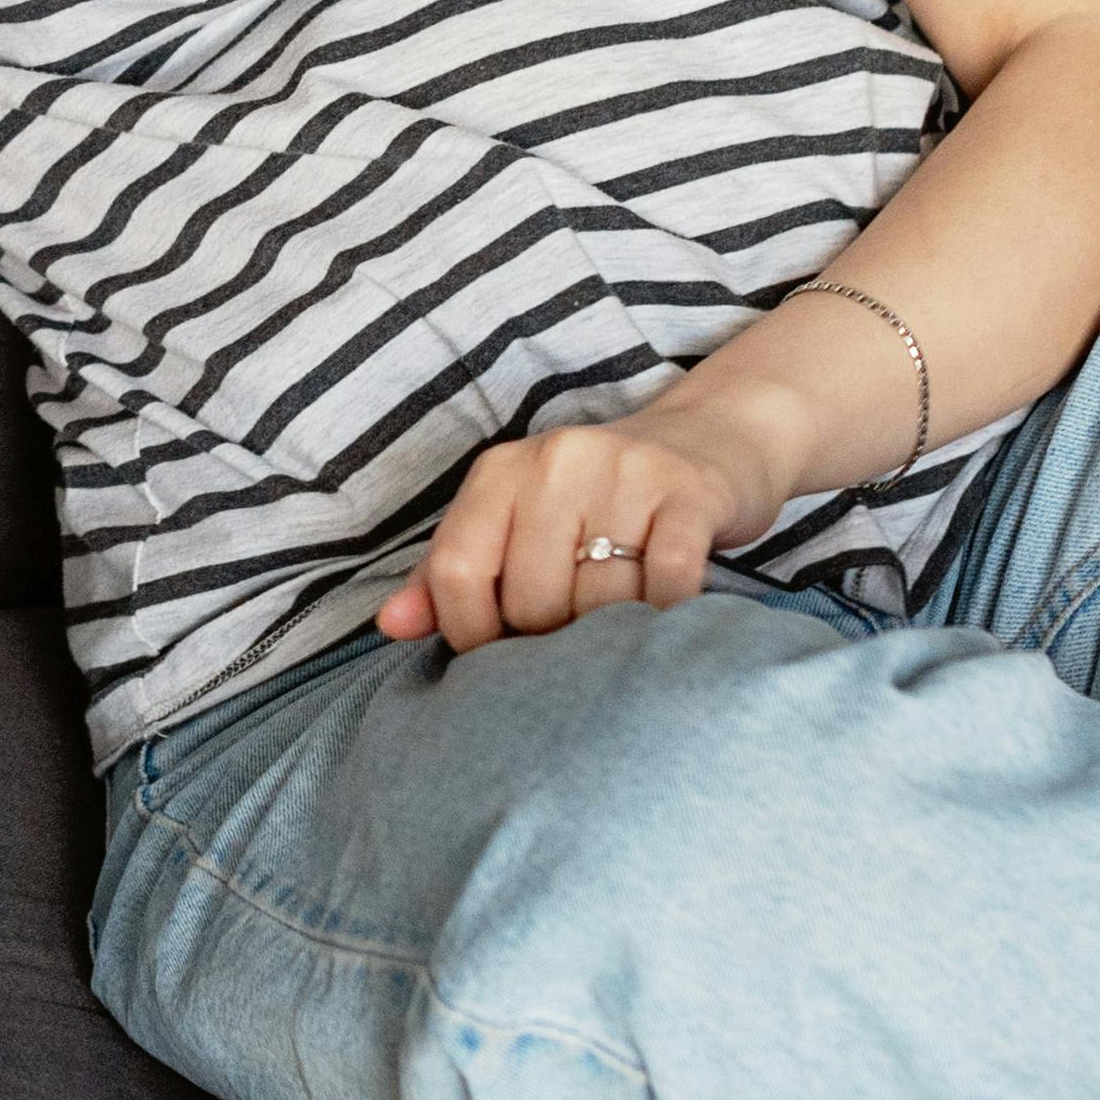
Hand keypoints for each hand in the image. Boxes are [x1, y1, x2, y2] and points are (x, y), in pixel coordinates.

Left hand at [374, 408, 786, 650]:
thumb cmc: (597, 501)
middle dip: (549, 642)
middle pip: (531, 598)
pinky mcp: (689, 496)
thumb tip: (389, 626)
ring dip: (609, 637)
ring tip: (619, 634)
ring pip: (598, 600)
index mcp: (499, 472)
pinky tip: (664, 622)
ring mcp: (625, 474)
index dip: (471, 635)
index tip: (500, 658)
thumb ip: (450, 574)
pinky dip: (664, 615)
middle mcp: (555, 462)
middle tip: (572, 646)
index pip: (455, 572)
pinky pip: (668, 582)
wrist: (709, 441)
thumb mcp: (515, 521)